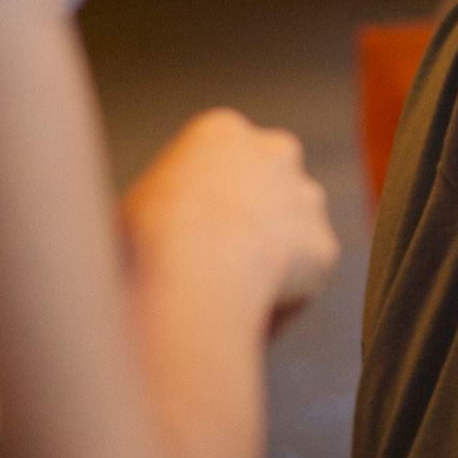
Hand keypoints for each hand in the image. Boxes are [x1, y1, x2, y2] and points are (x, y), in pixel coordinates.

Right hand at [121, 108, 338, 331]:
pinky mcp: (323, 250)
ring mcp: (306, 199)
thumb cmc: (143, 236)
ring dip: (271, 263)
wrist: (190, 265)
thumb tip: (147, 242)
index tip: (192, 234)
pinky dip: (276, 307)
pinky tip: (242, 326)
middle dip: (253, 222)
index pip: (221, 161)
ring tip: (228, 303)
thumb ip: (160, 210)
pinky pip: (299, 285)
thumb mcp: (133, 205)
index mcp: (220, 131)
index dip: (207, 201)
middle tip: (218, 266)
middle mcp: (275, 152)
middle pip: (267, 188)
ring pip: (290, 234)